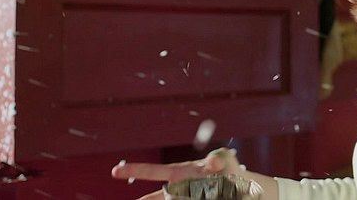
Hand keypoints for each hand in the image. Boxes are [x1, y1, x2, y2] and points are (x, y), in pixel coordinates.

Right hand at [111, 148, 242, 199]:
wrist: (241, 185)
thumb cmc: (230, 169)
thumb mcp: (226, 163)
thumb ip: (221, 160)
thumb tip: (216, 160)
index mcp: (183, 172)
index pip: (157, 171)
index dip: (136, 170)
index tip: (115, 171)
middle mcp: (180, 185)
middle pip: (156, 196)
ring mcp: (185, 196)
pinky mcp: (190, 199)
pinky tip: (158, 199)